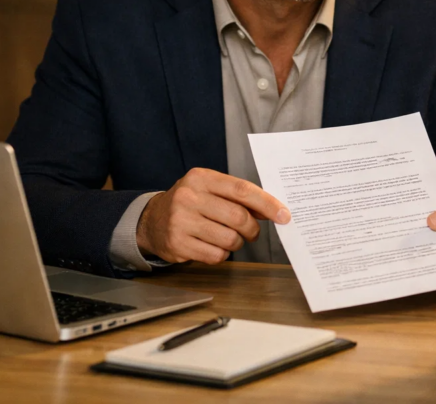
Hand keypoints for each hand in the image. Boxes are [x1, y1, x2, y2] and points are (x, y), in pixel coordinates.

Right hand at [137, 168, 290, 264]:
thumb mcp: (210, 189)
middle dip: (252, 229)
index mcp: (201, 178)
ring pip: (229, 239)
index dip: (267, 203)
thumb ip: (238, 197)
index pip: (242, 190)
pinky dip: (222, 254)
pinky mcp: (177, 244)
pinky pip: (216, 256)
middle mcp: (189, 197)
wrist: (151, 220)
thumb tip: (273, 210)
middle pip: (238, 217)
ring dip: (237, 243)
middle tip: (252, 232)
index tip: (284, 215)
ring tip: (229, 238)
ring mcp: (180, 222)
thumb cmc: (191, 203)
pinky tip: (213, 246)